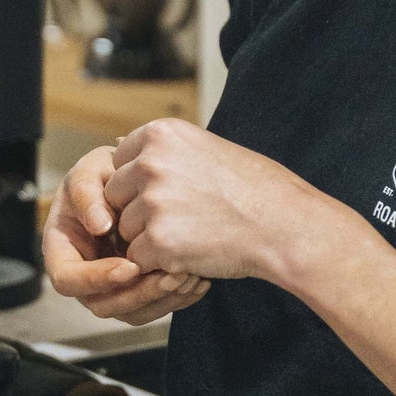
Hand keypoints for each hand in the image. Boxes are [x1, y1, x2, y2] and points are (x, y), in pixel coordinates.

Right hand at [41, 144, 210, 324]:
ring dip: (163, 299)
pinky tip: (199, 279)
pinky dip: (178, 297)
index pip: (68, 280)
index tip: (131, 264)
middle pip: (103, 305)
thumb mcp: (89, 173)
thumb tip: (99, 225)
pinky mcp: (138, 289)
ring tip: (190, 275)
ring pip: (133, 312)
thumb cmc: (103, 174)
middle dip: (139, 294)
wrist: (132, 180)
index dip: (97, 278)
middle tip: (170, 275)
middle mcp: (83, 276)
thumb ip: (87, 194)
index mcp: (62, 251)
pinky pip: (155, 306)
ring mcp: (110, 287)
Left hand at [105, 119, 325, 283]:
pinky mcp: (158, 241)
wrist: (282, 223)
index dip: (142, 183)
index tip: (174, 191)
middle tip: (183, 216)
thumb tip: (113, 146)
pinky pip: (138, 257)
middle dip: (139, 210)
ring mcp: (153, 202)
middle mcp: (151, 162)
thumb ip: (159, 151)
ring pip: (125, 229)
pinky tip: (192, 250)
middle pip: (115, 195)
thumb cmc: (250, 186)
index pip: (119, 161)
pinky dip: (160, 262)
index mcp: (161, 134)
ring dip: (149, 238)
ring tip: (192, 232)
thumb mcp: (203, 148)